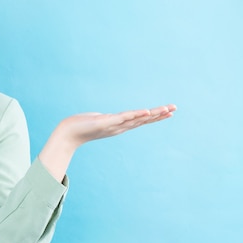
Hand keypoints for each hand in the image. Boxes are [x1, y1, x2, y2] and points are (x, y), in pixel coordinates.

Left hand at [59, 104, 176, 147]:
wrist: (67, 133)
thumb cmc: (80, 126)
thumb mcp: (97, 121)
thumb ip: (104, 120)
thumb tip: (105, 119)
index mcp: (119, 125)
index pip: (141, 120)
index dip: (155, 116)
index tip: (169, 111)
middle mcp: (119, 127)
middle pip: (143, 120)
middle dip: (159, 115)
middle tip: (175, 109)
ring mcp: (114, 125)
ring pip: (137, 119)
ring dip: (152, 114)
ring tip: (167, 109)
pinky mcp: (106, 122)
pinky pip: (124, 118)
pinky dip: (135, 115)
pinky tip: (146, 112)